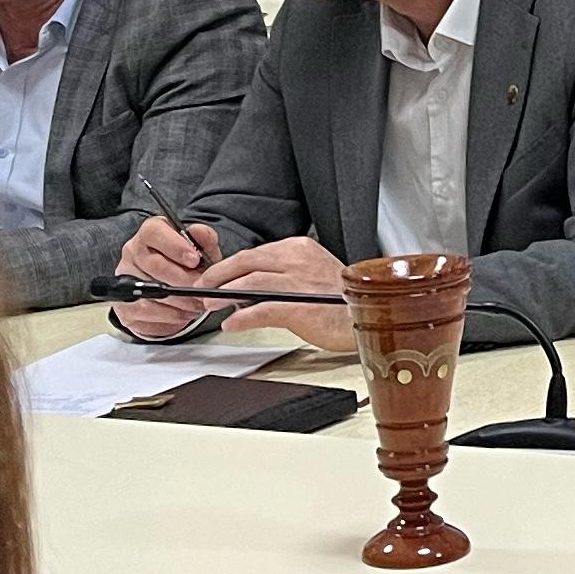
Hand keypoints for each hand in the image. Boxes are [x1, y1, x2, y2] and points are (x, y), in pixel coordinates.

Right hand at [111, 212, 222, 339]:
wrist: (171, 290)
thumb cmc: (185, 266)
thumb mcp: (200, 250)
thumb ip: (204, 239)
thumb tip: (199, 232)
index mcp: (150, 233)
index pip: (154, 232)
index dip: (175, 246)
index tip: (194, 260)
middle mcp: (132, 253)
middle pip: (154, 264)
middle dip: (183, 280)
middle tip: (201, 289)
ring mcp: (124, 279)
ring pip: (150, 292)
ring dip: (178, 302)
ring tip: (195, 304)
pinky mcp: (123, 305)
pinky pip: (144, 313)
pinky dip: (168, 317)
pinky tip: (181, 314)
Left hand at [200, 233, 356, 355]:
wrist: (369, 317)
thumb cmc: (343, 301)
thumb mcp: (312, 274)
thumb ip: (283, 274)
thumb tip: (251, 285)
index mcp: (301, 248)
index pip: (255, 252)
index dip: (230, 265)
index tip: (215, 276)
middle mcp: (299, 260)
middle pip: (247, 261)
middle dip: (219, 276)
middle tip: (205, 288)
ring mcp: (299, 282)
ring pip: (250, 281)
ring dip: (225, 294)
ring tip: (211, 305)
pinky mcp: (299, 307)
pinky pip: (262, 309)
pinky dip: (242, 317)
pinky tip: (232, 324)